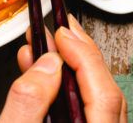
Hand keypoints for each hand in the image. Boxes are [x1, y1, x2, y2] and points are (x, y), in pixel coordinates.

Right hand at [0, 14, 126, 122]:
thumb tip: (48, 63)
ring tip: (44, 41)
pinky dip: (57, 83)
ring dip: (65, 64)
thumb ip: (30, 99)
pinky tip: (37, 66)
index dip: (83, 56)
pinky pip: (76, 105)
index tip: (61, 33)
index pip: (103, 94)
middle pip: (102, 90)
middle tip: (62, 26)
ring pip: (90, 95)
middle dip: (79, 52)